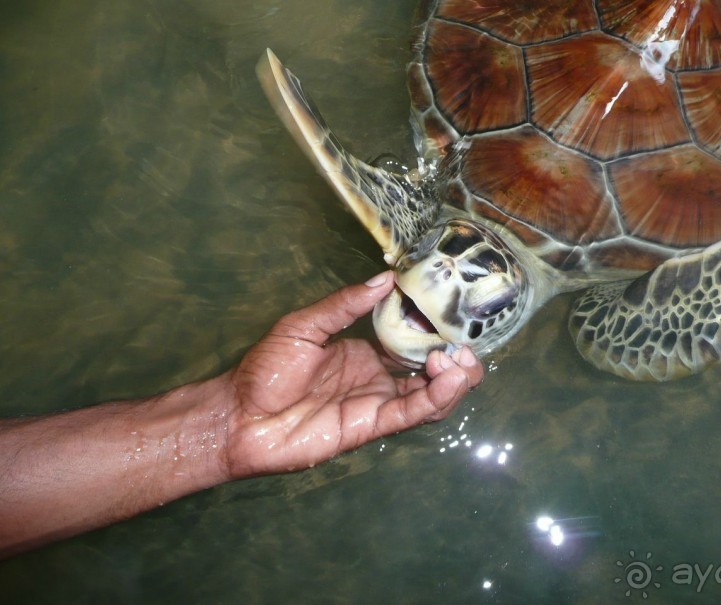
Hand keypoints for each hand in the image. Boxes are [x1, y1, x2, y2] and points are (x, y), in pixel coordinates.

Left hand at [224, 271, 483, 476]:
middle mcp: (377, 376)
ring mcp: (377, 402)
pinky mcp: (372, 426)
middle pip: (428, 368)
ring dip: (452, 379)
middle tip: (464, 347)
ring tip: (459, 362)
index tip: (451, 314)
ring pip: (428, 394)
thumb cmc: (266, 369)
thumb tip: (386, 279)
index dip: (434, 330)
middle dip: (453, 357)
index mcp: (364, 350)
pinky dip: (434, 400)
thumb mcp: (304, 326)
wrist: (239, 417)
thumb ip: (344, 306)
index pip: (411, 338)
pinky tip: (447, 381)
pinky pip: (410, 413)